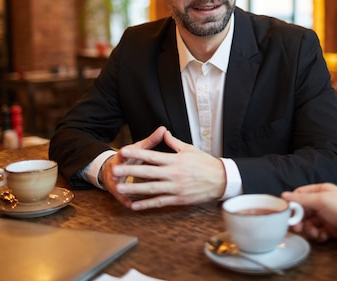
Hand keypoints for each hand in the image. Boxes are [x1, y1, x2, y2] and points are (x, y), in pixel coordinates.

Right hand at [100, 126, 166, 207]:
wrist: (112, 169)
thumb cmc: (130, 157)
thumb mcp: (138, 148)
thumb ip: (151, 140)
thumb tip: (164, 129)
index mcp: (123, 156)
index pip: (123, 153)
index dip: (124, 152)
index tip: (123, 151)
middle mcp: (117, 168)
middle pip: (118, 169)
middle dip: (118, 171)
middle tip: (116, 173)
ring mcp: (115, 181)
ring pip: (118, 185)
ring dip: (122, 190)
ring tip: (126, 194)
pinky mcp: (117, 192)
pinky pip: (122, 198)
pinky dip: (126, 201)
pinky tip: (131, 206)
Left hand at [109, 129, 226, 209]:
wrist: (221, 180)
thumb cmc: (205, 163)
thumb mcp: (190, 149)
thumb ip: (174, 143)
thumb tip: (164, 132)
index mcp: (175, 160)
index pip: (152, 156)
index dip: (137, 154)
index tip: (124, 151)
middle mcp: (174, 173)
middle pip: (148, 172)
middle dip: (130, 171)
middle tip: (114, 170)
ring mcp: (176, 187)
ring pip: (151, 189)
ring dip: (134, 189)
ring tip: (120, 188)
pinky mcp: (179, 199)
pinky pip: (160, 202)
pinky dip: (147, 204)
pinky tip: (135, 205)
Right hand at [282, 183, 336, 247]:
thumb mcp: (321, 201)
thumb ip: (302, 199)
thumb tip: (283, 195)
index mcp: (320, 191)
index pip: (299, 195)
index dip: (292, 204)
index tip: (287, 213)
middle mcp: (322, 202)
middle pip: (302, 210)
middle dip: (299, 219)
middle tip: (297, 228)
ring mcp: (326, 216)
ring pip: (308, 223)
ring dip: (309, 229)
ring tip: (315, 232)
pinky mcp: (330, 229)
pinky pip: (317, 232)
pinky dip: (318, 235)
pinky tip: (324, 236)